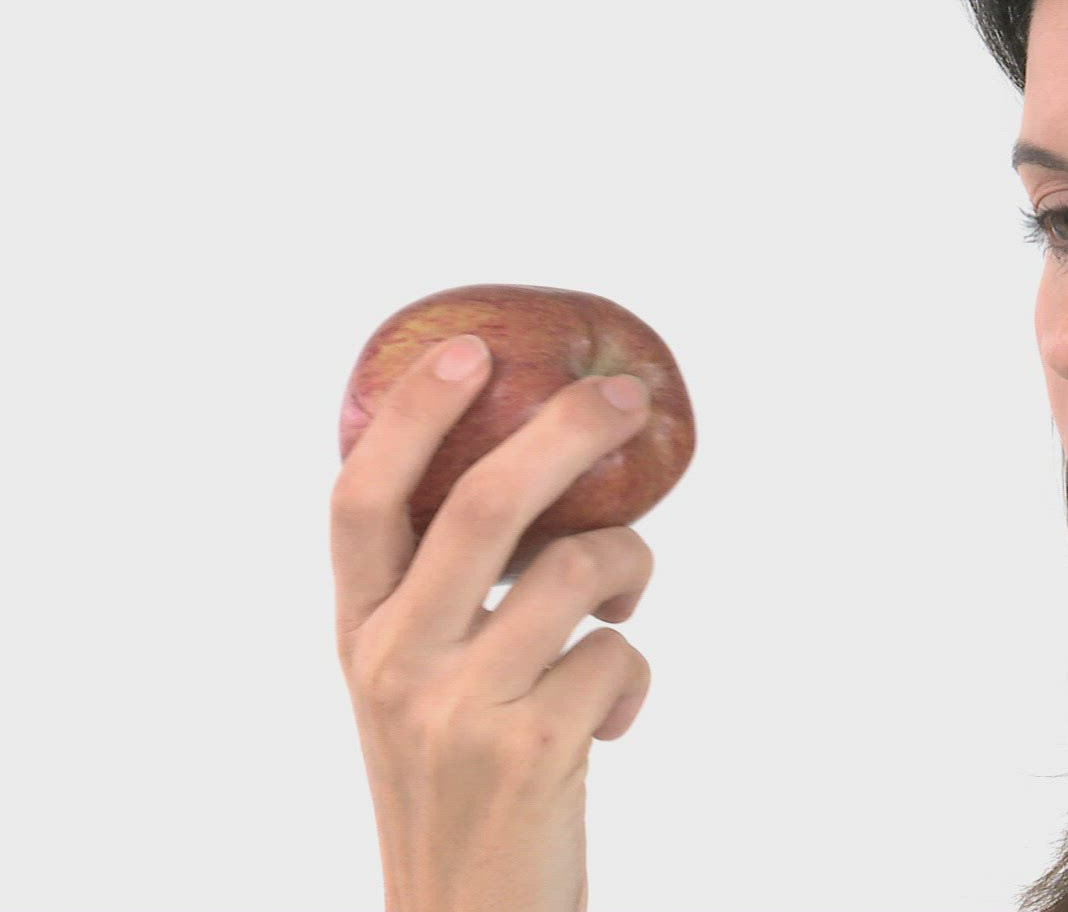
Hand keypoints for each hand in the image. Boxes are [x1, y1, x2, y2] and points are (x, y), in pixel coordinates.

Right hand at [330, 333, 655, 911]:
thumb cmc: (455, 787)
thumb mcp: (413, 687)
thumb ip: (440, 598)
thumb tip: (541, 484)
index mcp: (360, 635)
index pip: (362, 500)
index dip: (414, 417)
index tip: (468, 353)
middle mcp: (394, 660)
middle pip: (482, 505)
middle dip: (565, 431)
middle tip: (623, 396)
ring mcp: (459, 706)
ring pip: (578, 568)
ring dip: (630, 567)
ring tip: (624, 602)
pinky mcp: (532, 748)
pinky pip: (620, 653)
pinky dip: (634, 675)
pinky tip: (611, 717)